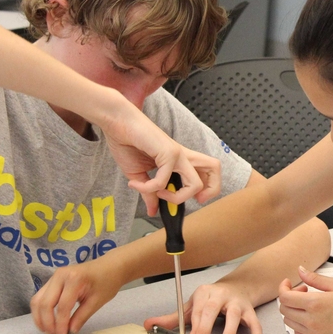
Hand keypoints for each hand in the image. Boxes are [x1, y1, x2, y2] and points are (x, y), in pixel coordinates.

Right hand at [30, 262, 119, 333]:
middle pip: (45, 303)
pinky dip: (41, 310)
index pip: (62, 307)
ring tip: (48, 331)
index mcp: (74, 279)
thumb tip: (70, 331)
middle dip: (47, 323)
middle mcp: (59, 275)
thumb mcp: (97, 301)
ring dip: (40, 317)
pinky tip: (47, 321)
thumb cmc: (107, 281)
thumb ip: (82, 317)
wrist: (110, 266)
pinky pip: (41, 296)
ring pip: (38, 300)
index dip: (60, 325)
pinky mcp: (52, 280)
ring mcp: (54, 276)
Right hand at [101, 106, 220, 214]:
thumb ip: (149, 193)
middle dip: (210, 191)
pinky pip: (163, 180)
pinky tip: (135, 184)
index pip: (205, 173)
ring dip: (180, 197)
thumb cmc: (127, 143)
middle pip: (215, 169)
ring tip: (161, 194)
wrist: (117, 123)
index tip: (181, 198)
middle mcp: (183, 156)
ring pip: (197, 182)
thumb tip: (152, 211)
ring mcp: (177, 154)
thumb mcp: (138, 175)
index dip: (203, 190)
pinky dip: (148, 188)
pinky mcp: (168, 152)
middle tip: (193, 199)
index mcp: (180, 160)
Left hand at [144, 282, 263, 333]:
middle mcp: (221, 295)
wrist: (238, 286)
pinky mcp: (250, 310)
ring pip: (234, 316)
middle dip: (205, 329)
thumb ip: (173, 318)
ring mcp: (236, 303)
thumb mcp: (191, 306)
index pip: (197, 309)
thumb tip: (149, 325)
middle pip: (211, 310)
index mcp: (204, 293)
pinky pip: (254, 323)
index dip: (193, 326)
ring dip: (229, 333)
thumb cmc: (211, 299)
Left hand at [278, 266, 332, 333]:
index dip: (283, 287)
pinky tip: (309, 317)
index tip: (289, 283)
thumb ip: (315, 278)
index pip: (285, 297)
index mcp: (316, 304)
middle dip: (289, 297)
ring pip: (289, 322)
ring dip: (293, 311)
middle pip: (284, 309)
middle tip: (303, 291)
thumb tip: (300, 271)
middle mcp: (312, 321)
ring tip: (308, 304)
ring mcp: (315, 333)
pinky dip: (298, 326)